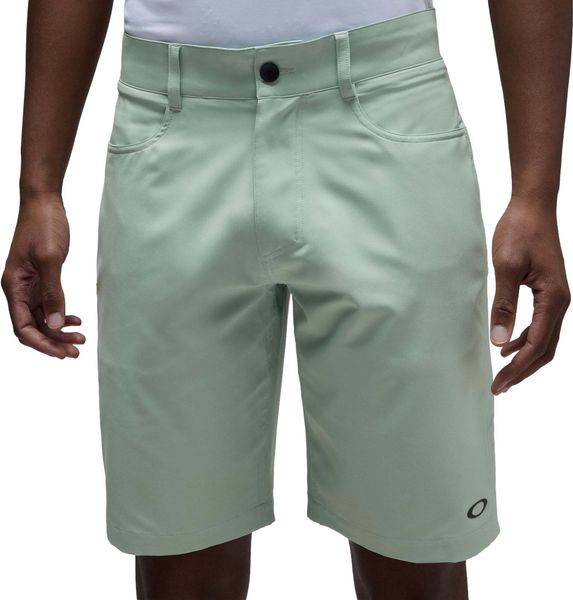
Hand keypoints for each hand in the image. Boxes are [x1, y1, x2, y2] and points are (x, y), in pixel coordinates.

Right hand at [2, 192, 84, 358]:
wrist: (44, 203)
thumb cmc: (43, 225)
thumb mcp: (50, 258)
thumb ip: (53, 291)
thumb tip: (55, 323)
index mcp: (14, 287)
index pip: (23, 327)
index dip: (42, 344)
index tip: (62, 353)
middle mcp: (19, 289)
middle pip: (33, 327)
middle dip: (53, 341)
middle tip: (77, 351)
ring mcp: (29, 285)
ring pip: (42, 318)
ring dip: (59, 330)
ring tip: (81, 338)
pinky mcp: (41, 279)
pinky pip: (48, 305)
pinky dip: (61, 315)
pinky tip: (75, 319)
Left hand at [490, 196, 569, 393]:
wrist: (533, 207)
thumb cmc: (520, 232)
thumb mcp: (506, 268)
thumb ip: (504, 305)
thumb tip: (500, 341)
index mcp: (553, 299)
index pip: (536, 345)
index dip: (518, 368)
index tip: (500, 384)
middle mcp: (560, 302)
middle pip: (545, 349)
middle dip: (523, 370)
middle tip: (500, 387)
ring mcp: (556, 298)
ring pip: (545, 340)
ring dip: (524, 358)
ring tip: (502, 373)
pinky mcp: (547, 293)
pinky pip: (540, 326)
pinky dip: (525, 340)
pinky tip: (507, 345)